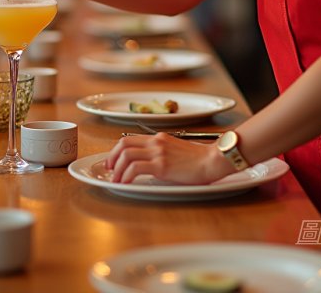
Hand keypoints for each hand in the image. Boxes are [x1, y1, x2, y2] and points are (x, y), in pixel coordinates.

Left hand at [104, 132, 230, 184]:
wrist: (211, 160)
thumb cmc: (198, 159)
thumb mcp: (175, 150)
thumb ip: (161, 152)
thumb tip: (148, 162)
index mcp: (158, 138)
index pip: (129, 139)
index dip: (116, 150)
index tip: (112, 161)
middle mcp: (155, 142)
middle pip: (124, 144)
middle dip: (112, 158)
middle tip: (109, 170)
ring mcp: (158, 152)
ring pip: (126, 155)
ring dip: (117, 169)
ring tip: (116, 180)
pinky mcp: (161, 165)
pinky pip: (135, 167)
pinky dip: (126, 175)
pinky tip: (126, 183)